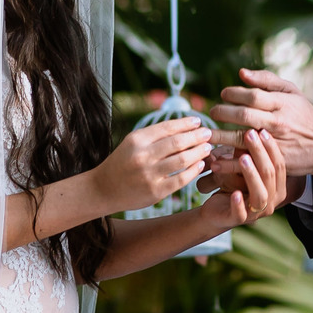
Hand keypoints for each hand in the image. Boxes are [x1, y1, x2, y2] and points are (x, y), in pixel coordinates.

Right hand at [92, 117, 211, 213]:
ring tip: (208, 147)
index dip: (186, 123)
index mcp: (136, 140)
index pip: (167, 127)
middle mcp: (142, 156)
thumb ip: (155, 135)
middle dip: (197, 136)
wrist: (103, 189)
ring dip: (199, 152)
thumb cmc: (123, 162)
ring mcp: (149, 175)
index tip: (198, 121)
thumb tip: (185, 126)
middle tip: (208, 133)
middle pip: (178, 142)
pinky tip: (201, 164)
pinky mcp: (155, 192)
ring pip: (182, 160)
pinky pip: (181, 179)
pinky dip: (194, 170)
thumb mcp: (133, 143)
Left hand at [198, 128, 285, 229]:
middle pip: (271, 176)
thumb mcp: (241, 167)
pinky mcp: (238, 220)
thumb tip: (249, 130)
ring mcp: (257, 212)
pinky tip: (235, 193)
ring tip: (243, 158)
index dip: (271, 148)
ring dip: (252, 175)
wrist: (215, 210)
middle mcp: (271, 201)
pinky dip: (239, 203)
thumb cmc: (232, 185)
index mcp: (277, 188)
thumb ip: (247, 154)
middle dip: (260, 154)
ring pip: (260, 194)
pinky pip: (241, 213)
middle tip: (250, 136)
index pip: (279, 166)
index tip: (261, 130)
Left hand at [209, 68, 312, 176]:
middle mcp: (278, 122)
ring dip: (220, 136)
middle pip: (244, 115)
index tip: (223, 94)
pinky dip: (229, 162)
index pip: (252, 95)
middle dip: (223, 112)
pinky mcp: (273, 161)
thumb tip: (241, 73)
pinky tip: (216, 160)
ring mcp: (275, 143)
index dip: (234, 93)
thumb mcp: (291, 92)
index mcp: (282, 103)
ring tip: (207, 135)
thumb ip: (267, 80)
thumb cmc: (304, 115)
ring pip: (241, 139)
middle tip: (212, 112)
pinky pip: (247, 161)